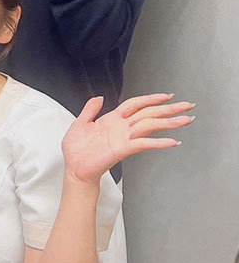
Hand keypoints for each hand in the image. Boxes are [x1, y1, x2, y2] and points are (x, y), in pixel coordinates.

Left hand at [62, 94, 193, 183]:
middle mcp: (122, 128)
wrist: (74, 167)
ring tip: (186, 119)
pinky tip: (173, 141)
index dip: (150, 98)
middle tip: (188, 105)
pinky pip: (143, 144)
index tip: (167, 96)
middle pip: (149, 113)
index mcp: (112, 119)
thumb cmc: (76, 149)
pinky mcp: (123, 149)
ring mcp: (124, 138)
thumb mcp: (80, 123)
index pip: (135, 104)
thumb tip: (100, 96)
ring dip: (169, 122)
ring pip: (150, 125)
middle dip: (168, 109)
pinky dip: (158, 142)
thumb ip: (90, 109)